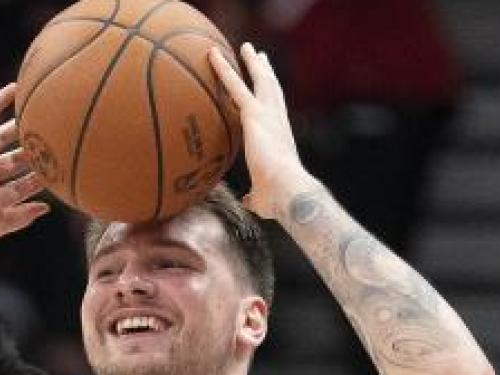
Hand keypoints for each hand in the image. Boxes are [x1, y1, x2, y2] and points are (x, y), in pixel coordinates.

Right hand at [0, 83, 49, 238]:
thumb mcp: (1, 222)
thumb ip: (23, 216)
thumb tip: (46, 209)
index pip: (20, 186)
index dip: (38, 180)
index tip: (61, 171)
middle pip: (14, 161)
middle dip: (32, 153)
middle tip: (55, 141)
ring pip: (1, 137)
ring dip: (19, 127)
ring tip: (40, 114)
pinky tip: (14, 89)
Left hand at [209, 43, 309, 218]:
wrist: (286, 190)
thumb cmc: (277, 200)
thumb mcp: (262, 198)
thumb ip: (254, 196)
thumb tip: (249, 201)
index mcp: (279, 138)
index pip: (273, 112)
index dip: (270, 98)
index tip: (268, 87)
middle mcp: (277, 121)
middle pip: (271, 89)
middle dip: (265, 72)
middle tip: (260, 57)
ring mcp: (267, 114)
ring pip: (257, 80)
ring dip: (251, 62)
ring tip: (246, 47)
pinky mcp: (253, 114)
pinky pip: (234, 85)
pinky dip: (223, 68)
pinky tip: (212, 55)